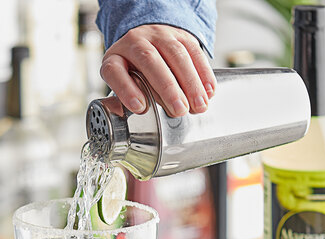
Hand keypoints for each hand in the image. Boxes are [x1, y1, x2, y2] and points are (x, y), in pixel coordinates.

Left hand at [100, 24, 215, 116]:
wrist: (145, 40)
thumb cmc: (132, 71)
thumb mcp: (121, 85)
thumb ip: (125, 100)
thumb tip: (137, 117)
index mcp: (115, 58)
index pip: (115, 71)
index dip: (126, 90)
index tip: (140, 108)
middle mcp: (135, 42)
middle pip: (150, 61)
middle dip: (168, 88)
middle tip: (179, 110)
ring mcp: (158, 36)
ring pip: (176, 55)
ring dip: (190, 83)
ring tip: (198, 105)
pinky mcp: (180, 35)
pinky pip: (195, 51)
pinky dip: (204, 73)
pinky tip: (209, 91)